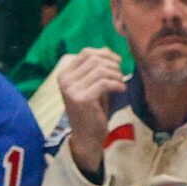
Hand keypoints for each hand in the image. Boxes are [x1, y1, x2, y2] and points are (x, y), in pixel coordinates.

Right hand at [56, 47, 129, 177]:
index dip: (104, 53)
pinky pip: (105, 83)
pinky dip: (117, 84)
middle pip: (94, 59)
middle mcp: (65, 80)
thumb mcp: (92, 84)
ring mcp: (72, 90)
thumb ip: (96, 68)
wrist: (87, 136)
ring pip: (100, 69)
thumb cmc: (91, 110)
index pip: (86, 53)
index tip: (117, 62)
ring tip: (120, 83)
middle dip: (112, 64)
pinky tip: (122, 89)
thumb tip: (107, 49)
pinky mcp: (83, 99)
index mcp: (64, 74)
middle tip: (120, 74)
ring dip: (116, 74)